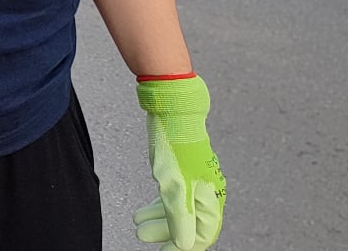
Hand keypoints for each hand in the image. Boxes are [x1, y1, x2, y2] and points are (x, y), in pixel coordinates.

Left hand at [134, 75, 226, 249]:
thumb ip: (179, 217)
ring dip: (159, 220)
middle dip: (166, 234)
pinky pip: (172, 196)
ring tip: (138, 225)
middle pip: (188, 224)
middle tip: (144, 238)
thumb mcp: (174, 186)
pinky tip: (143, 211)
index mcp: (210, 198)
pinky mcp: (182, 170)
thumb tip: (184, 243)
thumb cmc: (176, 146)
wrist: (173, 110)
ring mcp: (194, 181)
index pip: (200, 235)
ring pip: (178, 209)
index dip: (183, 247)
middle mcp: (206, 191)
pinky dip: (158, 205)